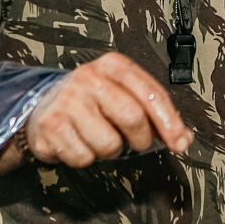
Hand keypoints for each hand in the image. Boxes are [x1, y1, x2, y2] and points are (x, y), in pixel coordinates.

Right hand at [25, 53, 192, 166]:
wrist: (42, 105)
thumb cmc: (93, 102)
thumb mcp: (123, 94)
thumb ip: (153, 112)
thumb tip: (182, 138)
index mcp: (114, 65)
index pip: (151, 93)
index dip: (170, 122)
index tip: (180, 143)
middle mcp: (89, 77)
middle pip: (133, 118)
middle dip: (140, 139)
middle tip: (135, 142)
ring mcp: (68, 100)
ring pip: (109, 144)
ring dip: (110, 151)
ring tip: (99, 137)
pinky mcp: (51, 125)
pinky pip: (84, 157)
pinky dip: (86, 158)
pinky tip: (79, 142)